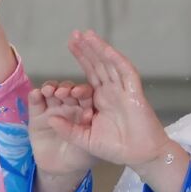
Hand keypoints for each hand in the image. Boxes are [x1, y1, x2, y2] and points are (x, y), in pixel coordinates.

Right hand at [28, 81, 96, 179]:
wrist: (59, 169)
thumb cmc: (80, 156)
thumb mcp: (88, 146)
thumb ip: (87, 131)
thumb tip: (85, 114)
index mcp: (84, 110)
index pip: (85, 97)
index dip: (82, 92)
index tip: (79, 93)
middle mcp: (68, 106)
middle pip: (67, 91)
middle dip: (65, 88)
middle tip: (62, 92)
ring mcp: (52, 108)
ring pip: (51, 93)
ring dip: (50, 88)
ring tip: (48, 90)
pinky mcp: (36, 114)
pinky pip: (35, 102)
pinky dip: (35, 96)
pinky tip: (36, 94)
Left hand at [60, 31, 174, 167]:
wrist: (141, 157)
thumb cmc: (117, 149)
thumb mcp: (85, 140)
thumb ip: (68, 129)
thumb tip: (49, 119)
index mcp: (101, 99)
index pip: (90, 73)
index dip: (82, 58)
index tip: (71, 44)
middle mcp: (113, 91)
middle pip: (99, 64)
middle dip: (87, 48)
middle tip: (75, 33)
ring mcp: (124, 91)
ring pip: (110, 64)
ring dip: (99, 49)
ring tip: (86, 34)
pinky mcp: (134, 94)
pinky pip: (126, 73)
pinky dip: (116, 60)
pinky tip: (106, 49)